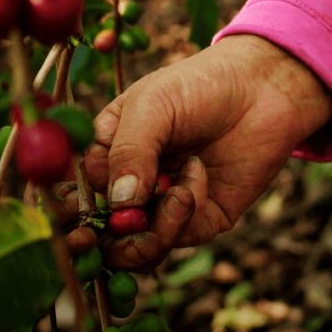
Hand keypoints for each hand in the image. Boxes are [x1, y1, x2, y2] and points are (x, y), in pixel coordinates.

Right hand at [84, 34, 331, 270]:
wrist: (262, 88)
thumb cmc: (199, 85)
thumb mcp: (154, 105)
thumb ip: (130, 150)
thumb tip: (119, 204)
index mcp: (106, 150)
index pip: (73, 190)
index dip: (68, 210)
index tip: (72, 220)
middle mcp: (128, 183)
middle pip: (100, 230)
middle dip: (106, 236)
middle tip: (118, 227)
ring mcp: (161, 204)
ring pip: (136, 246)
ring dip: (152, 228)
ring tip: (176, 191)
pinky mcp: (198, 219)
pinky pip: (179, 236)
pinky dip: (185, 210)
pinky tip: (199, 173)